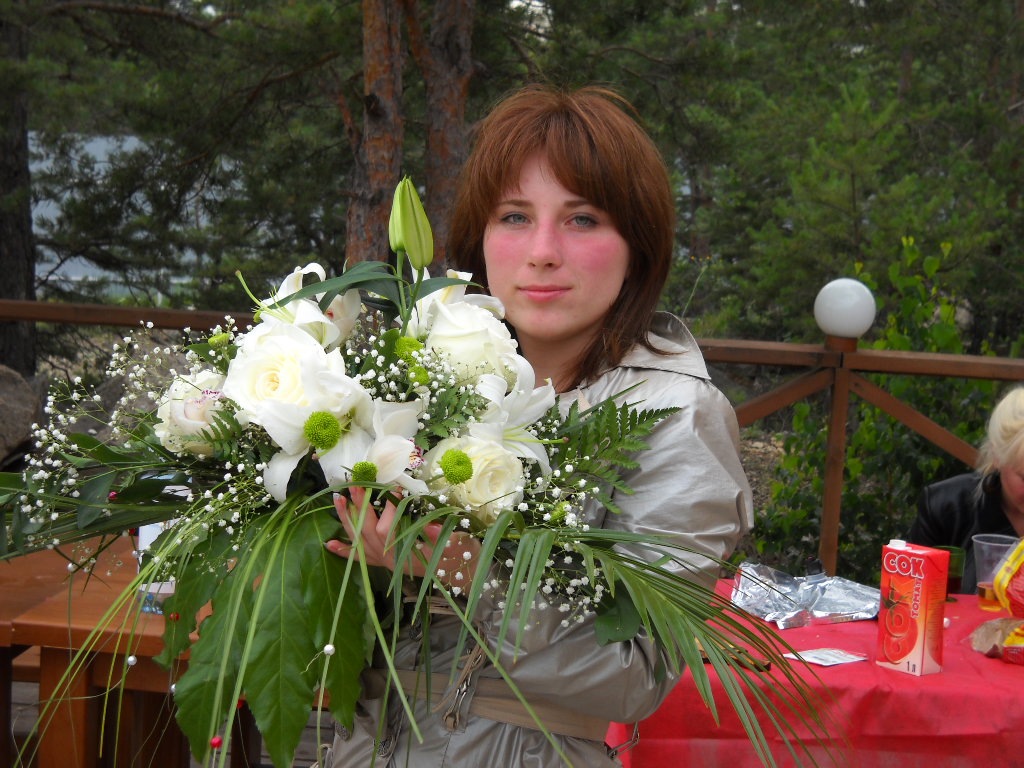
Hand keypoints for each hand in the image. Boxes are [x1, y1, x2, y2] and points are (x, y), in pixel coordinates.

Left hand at [325, 487, 480, 589]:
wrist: (461, 575)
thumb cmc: (461, 556)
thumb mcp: (457, 544)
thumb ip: (440, 536)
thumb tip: (429, 524)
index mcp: (406, 553)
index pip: (389, 527)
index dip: (389, 505)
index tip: (395, 485)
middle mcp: (390, 558)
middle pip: (367, 531)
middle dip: (359, 506)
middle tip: (355, 484)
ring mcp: (385, 562)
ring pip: (359, 541)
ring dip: (346, 520)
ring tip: (337, 499)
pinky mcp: (385, 563)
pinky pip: (360, 559)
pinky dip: (344, 551)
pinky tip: (330, 544)